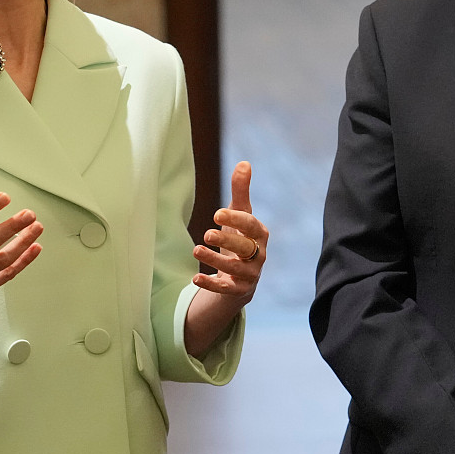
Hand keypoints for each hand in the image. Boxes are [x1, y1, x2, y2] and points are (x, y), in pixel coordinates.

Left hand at [192, 162, 267, 303]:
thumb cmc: (240, 238)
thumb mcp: (239, 215)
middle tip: (207, 233)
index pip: (251, 226)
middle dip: (228, 241)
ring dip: (215, 260)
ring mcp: (250, 274)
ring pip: (235, 269)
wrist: (242, 275)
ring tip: (196, 249)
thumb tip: (244, 163)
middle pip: (245, 248)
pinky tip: (195, 277)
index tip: (217, 214)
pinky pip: (226, 288)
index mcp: (259, 234)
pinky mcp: (238, 290)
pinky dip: (211, 283)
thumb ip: (241, 191)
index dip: (236, 220)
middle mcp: (258, 255)